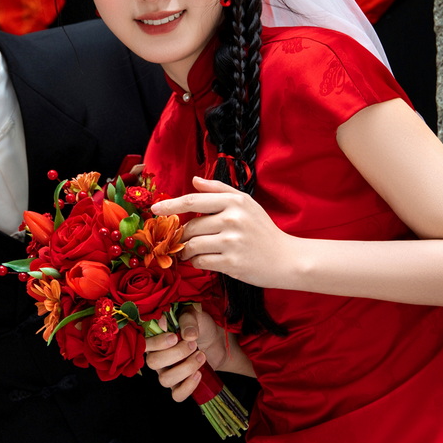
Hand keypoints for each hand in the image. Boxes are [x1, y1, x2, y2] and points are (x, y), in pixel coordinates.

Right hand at [144, 305, 222, 401]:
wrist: (218, 341)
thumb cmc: (201, 326)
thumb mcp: (195, 315)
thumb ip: (187, 320)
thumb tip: (185, 333)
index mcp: (156, 339)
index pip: (143, 345)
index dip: (156, 344)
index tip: (174, 337)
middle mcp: (158, 357)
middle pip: (153, 363)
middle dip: (176, 354)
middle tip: (193, 345)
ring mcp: (168, 372)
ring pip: (165, 380)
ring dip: (185, 368)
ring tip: (201, 356)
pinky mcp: (180, 384)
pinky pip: (177, 395)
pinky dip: (188, 387)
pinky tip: (199, 374)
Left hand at [153, 176, 296, 287]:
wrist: (287, 258)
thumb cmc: (263, 230)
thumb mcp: (246, 203)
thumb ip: (219, 189)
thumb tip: (194, 180)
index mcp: (234, 201)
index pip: (193, 201)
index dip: (170, 205)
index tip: (155, 209)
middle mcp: (232, 219)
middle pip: (190, 227)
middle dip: (183, 236)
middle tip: (186, 240)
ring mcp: (232, 241)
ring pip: (192, 245)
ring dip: (188, 251)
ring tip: (195, 251)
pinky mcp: (231, 263)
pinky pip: (200, 261)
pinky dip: (198, 262)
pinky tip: (206, 260)